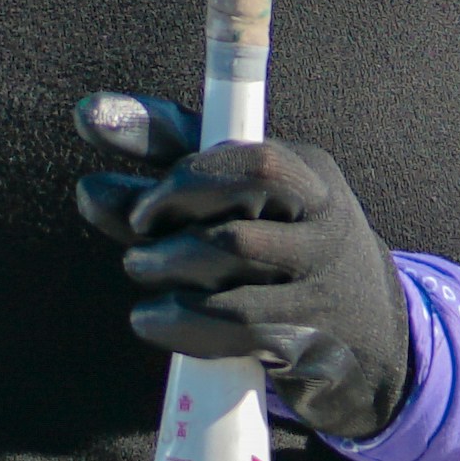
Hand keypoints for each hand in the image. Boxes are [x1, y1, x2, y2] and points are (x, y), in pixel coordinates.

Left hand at [69, 93, 412, 439]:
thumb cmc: (281, 257)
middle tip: (138, 232)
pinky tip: (153, 319)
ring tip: (144, 270)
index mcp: (310, 174)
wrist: (368, 344)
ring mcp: (323, 284)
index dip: (180, 154)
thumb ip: (170, 163)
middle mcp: (325, 222)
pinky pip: (238, 326)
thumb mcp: (240, 202)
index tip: (117, 151)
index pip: (252, 150)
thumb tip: (91, 116)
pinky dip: (181, 321)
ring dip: (169, 263)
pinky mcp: (313, 342)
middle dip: (173, 201)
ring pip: (235, 251)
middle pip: (251, 182)